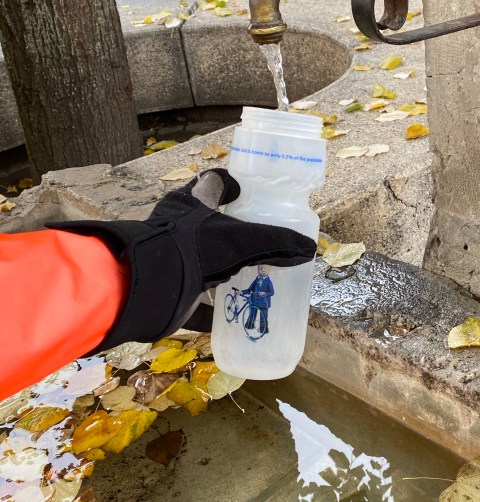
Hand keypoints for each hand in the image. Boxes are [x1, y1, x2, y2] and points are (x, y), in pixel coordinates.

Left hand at [48, 169, 315, 348]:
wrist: (148, 285)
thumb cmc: (192, 248)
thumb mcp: (241, 241)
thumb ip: (275, 243)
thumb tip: (308, 248)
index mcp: (190, 203)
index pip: (211, 183)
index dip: (228, 185)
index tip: (244, 193)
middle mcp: (176, 227)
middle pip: (204, 223)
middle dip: (226, 232)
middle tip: (253, 241)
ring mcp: (170, 258)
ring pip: (198, 260)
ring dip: (219, 269)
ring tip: (247, 276)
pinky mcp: (168, 288)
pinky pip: (193, 300)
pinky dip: (210, 310)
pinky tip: (229, 317)